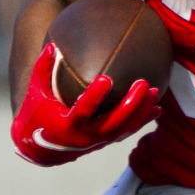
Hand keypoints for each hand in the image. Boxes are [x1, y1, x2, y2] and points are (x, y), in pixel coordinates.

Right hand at [10, 42, 160, 165]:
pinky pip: (127, 132)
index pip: (83, 111)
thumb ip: (43, 70)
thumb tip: (51, 45)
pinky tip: (157, 108)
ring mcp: (97, 141)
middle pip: (113, 121)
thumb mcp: (36, 93)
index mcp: (67, 125)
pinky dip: (143, 121)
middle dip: (131, 103)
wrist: (40, 149)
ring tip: (154, 91)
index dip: (95, 96)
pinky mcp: (105, 142)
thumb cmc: (37, 114)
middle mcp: (85, 137)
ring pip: (124, 128)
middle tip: (143, 83)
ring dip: (141, 110)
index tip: (106, 78)